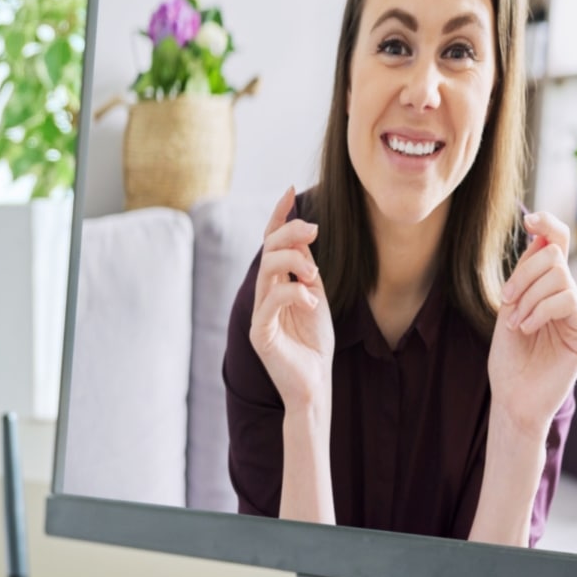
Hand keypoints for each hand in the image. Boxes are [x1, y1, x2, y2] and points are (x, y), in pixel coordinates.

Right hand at [248, 187, 335, 414]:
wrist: (314, 385)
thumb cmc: (314, 345)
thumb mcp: (316, 297)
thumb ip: (307, 270)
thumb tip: (304, 236)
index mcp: (276, 284)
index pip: (271, 243)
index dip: (279, 216)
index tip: (291, 191)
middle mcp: (263, 294)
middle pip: (267, 249)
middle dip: (290, 233)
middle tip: (314, 230)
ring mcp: (260, 313)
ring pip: (267, 270)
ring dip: (295, 262)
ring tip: (315, 275)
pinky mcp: (261, 333)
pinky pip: (271, 301)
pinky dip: (295, 293)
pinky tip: (313, 301)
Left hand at [486, 211, 576, 433]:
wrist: (513, 398)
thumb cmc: (508, 359)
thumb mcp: (509, 308)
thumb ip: (524, 277)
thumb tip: (539, 239)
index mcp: (547, 288)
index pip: (558, 245)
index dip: (549, 226)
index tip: (530, 219)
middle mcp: (567, 296)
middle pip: (555, 255)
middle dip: (525, 272)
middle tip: (507, 300)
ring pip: (560, 275)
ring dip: (529, 296)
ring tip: (517, 322)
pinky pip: (567, 300)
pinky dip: (540, 310)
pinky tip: (526, 328)